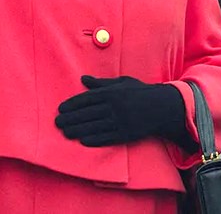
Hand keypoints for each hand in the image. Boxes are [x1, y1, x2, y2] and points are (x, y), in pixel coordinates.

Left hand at [55, 75, 195, 149]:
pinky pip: (107, 138)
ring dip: (78, 130)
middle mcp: (115, 107)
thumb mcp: (122, 83)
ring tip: (65, 133)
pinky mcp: (126, 134)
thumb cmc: (140, 93)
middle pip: (88, 114)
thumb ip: (101, 83)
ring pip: (95, 127)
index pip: (87, 99)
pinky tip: (83, 140)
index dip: (72, 104)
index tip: (61, 109)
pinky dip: (94, 139)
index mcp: (113, 93)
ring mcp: (120, 121)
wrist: (162, 108)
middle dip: (71, 118)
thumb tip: (83, 79)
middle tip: (57, 123)